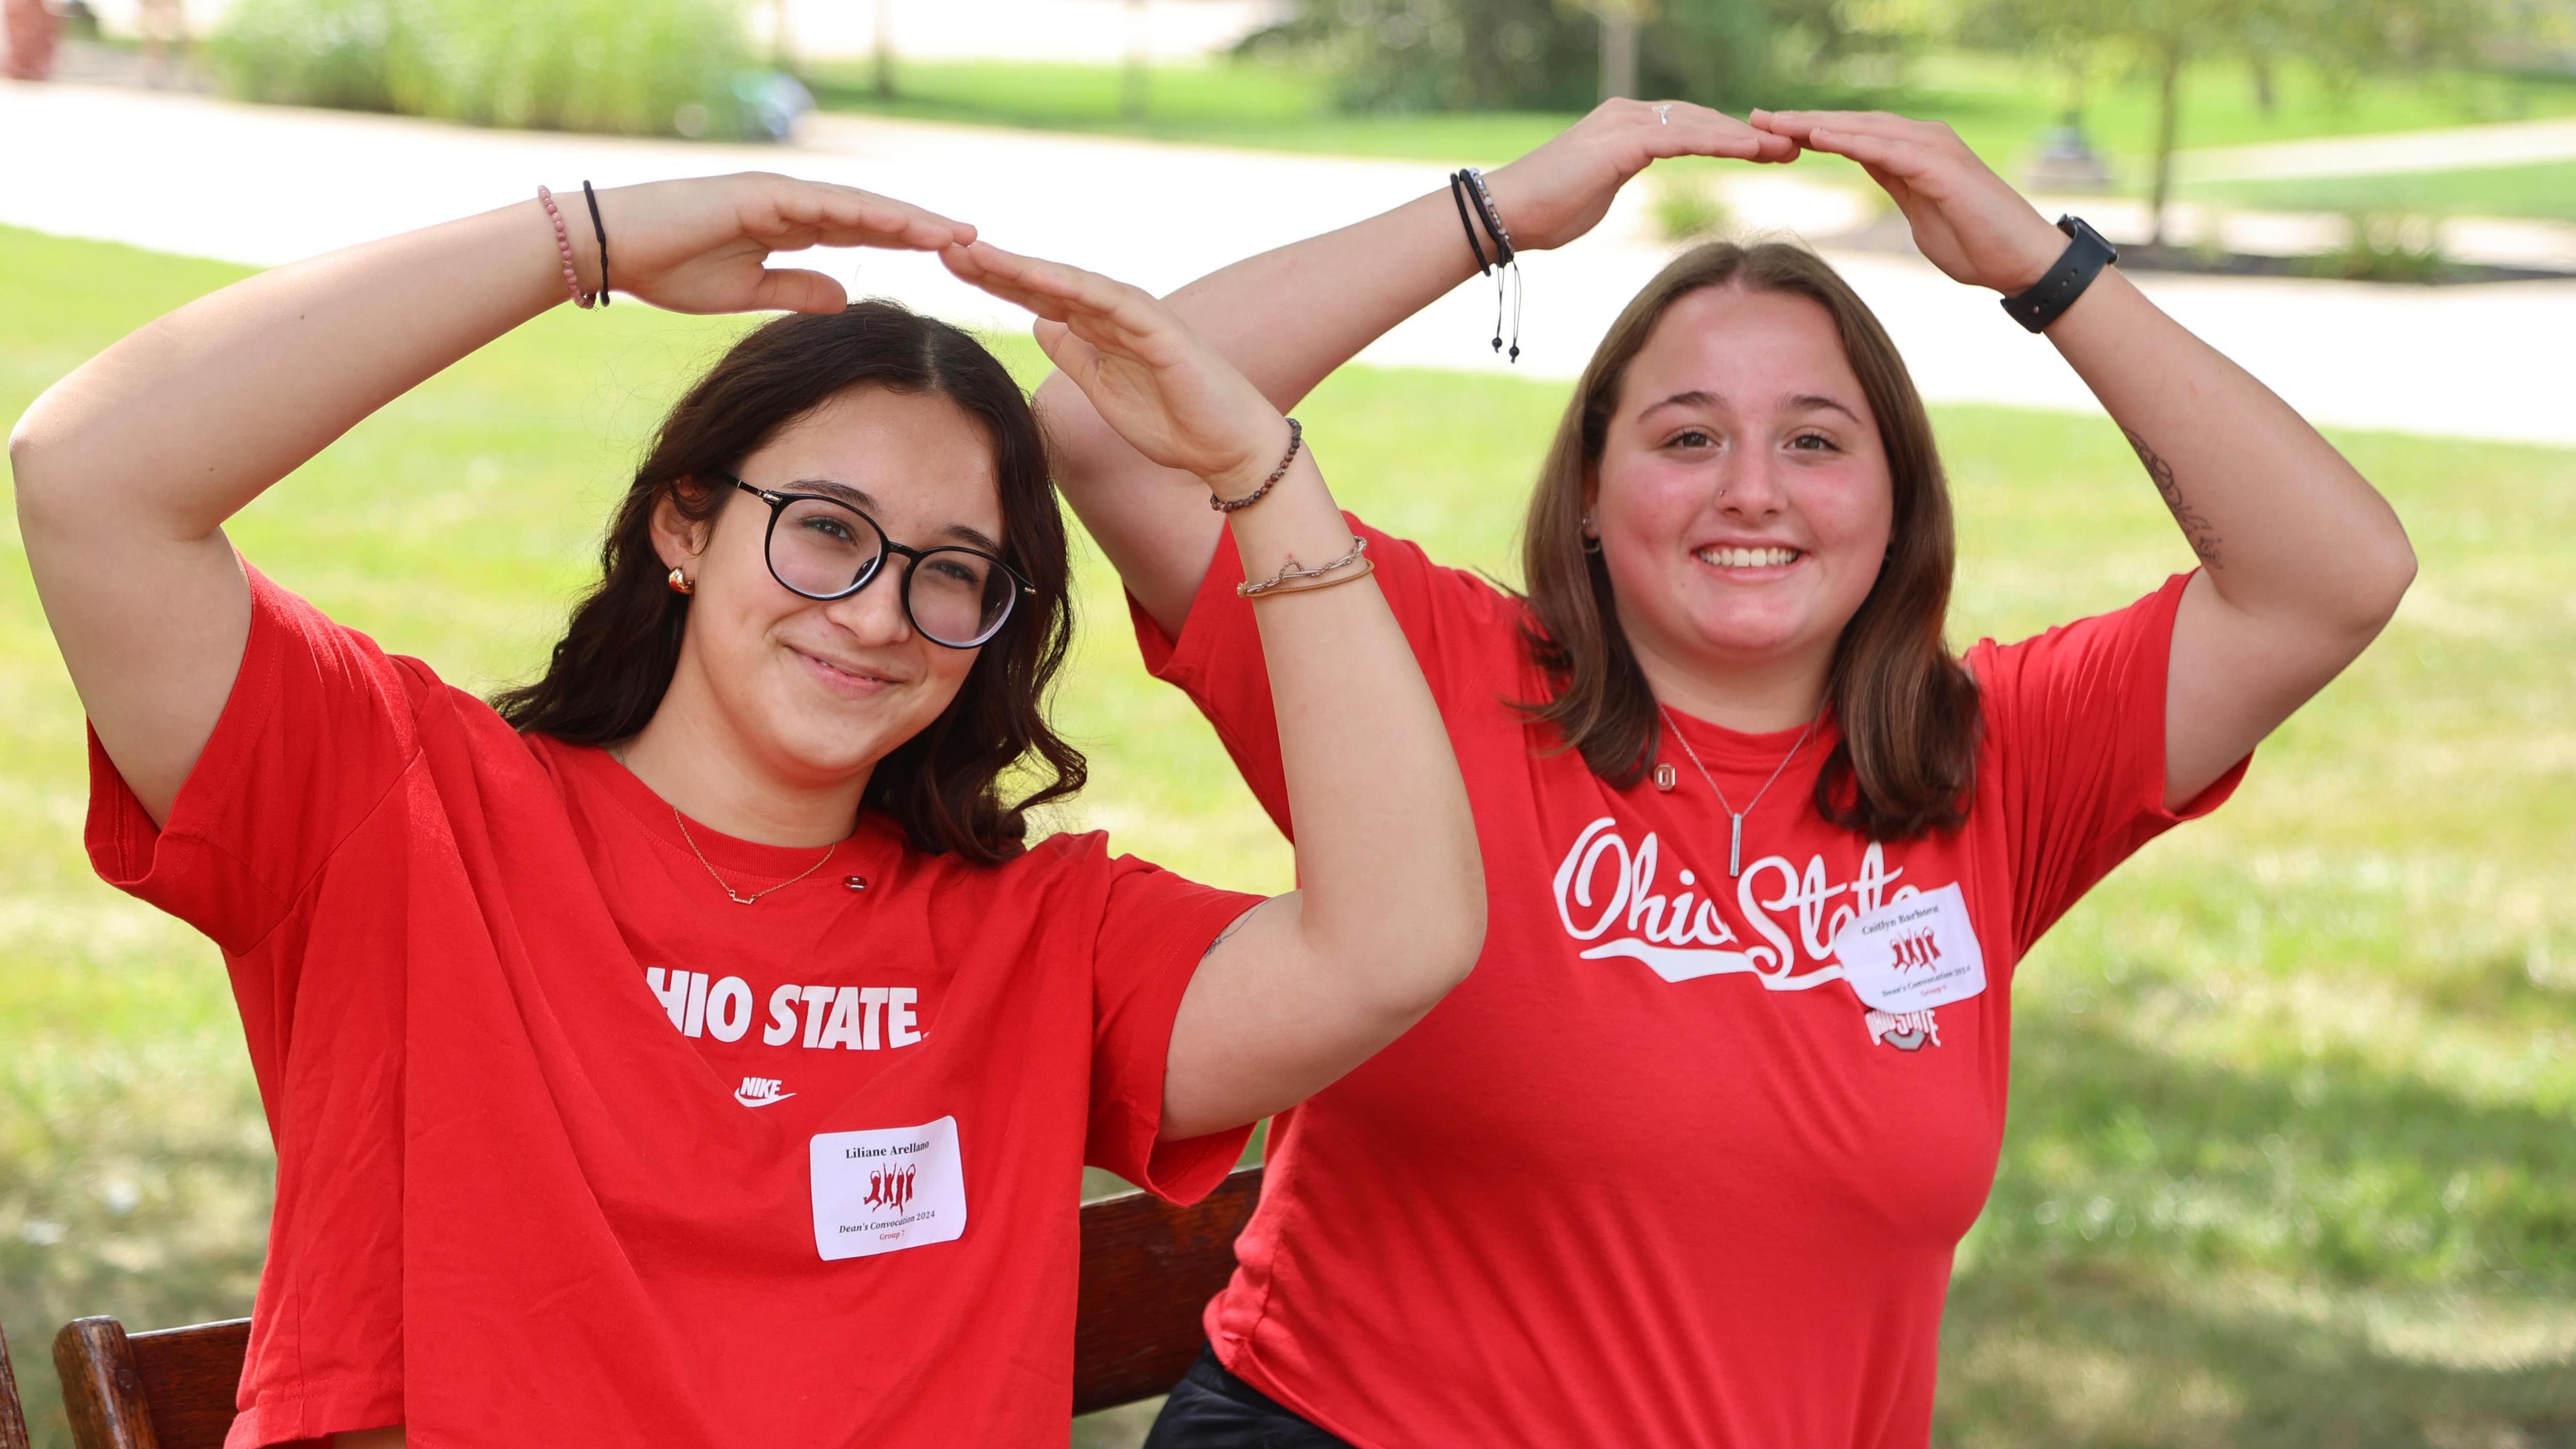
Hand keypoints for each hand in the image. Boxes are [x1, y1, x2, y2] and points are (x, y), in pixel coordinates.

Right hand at [575, 173, 974, 314]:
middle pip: (870, 214)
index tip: (947, 253)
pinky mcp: (760, 195)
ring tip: (953, 231)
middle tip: (974, 237)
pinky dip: (865, 214)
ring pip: (857, 205)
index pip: (859, 230)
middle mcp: (790, 203)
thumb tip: (843, 297)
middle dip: (920, 226)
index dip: (903, 239)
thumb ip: (796, 289)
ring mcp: (777, 195)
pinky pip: (823, 205)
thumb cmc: (668, 270)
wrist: (614, 250)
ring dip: (906, 218)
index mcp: (788, 225)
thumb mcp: (746, 291)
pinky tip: (901, 224)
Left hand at [943, 242, 1286, 491]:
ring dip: (1021, 266)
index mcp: (1096, 327)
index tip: (946, 269)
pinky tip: (1035, 276)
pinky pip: (1108, 301)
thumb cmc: (1172, 420)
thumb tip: (1041, 322)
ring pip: (1068, 282)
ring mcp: (1135, 315)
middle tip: (940, 245)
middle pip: (1042, 281)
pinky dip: (1072, 285)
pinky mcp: (1158, 328)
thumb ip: (1075, 353)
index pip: (1034, 297)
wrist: (1227, 445)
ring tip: (974, 253)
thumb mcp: (1103, 388)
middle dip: (992, 264)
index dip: (991, 281)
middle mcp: (1112, 311)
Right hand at [1482, 98, 1800, 252]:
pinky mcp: (1620, 142)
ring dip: (1745, 138)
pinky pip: (1681, 138)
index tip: (1766, 152)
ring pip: (1697, 124)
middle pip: (1700, 119)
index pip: (1688, 126)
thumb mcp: (1594, 193)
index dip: (1729, 137)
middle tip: (1793, 146)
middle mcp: (1626, 116)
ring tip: (1785, 149)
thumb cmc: (1544, 213)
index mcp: (1623, 127)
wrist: (1505, 215)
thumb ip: (1616, 179)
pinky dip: (1719, 142)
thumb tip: (1624, 182)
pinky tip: (1751, 151)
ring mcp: (1622, 124)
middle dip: (1748, 134)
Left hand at [1747, 110, 2066, 292]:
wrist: (2021, 262)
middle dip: (1801, 121)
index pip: (1852, 135)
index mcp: (1913, 152)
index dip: (1809, 131)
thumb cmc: (1975, 243)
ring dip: (1817, 125)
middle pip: (1851, 124)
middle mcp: (1923, 141)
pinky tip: (1819, 138)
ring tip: (1775, 123)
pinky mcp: (1943, 169)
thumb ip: (1895, 183)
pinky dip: (1852, 141)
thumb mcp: (1919, 208)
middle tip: (1754, 118)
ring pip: (1864, 130)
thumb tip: (1872, 168)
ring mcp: (1935, 150)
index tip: (1768, 132)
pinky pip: (1888, 150)